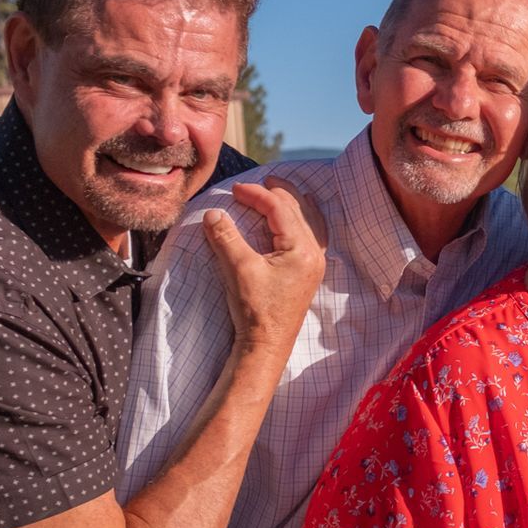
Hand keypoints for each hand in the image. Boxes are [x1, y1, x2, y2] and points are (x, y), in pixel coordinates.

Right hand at [202, 178, 325, 354]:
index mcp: (302, 250)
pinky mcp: (309, 273)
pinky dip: (302, 220)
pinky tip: (295, 218)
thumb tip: (213, 214)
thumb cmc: (255, 309)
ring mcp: (315, 264)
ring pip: (310, 221)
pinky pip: (312, 236)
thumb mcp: (238, 269)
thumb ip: (226, 238)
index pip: (280, 209)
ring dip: (292, 204)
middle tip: (259, 183)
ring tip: (277, 190)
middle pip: (299, 210)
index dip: (257, 195)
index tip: (236, 189)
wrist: (267, 345)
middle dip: (278, 193)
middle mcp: (315, 254)